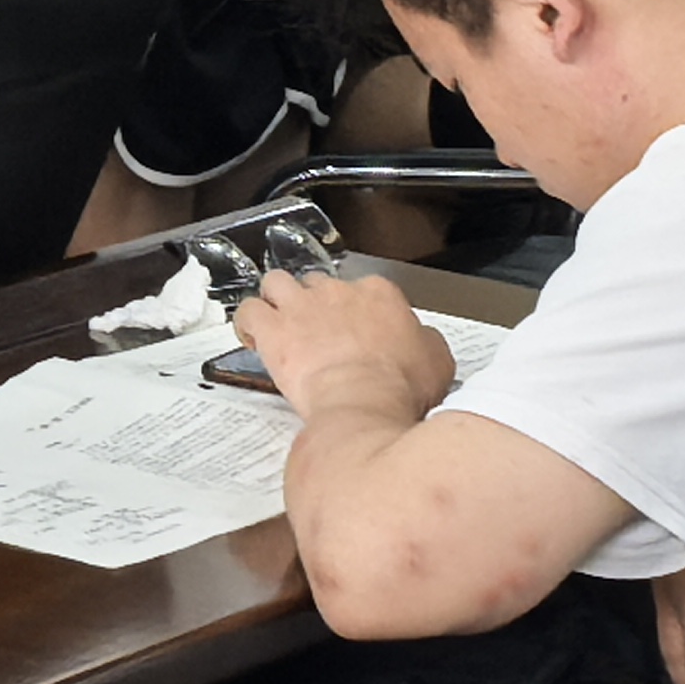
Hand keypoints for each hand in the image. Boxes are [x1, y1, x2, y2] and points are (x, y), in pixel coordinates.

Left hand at [232, 269, 454, 424]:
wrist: (364, 401)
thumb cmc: (400, 387)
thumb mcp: (437, 362)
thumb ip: (426, 341)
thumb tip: (421, 338)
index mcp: (379, 294)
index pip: (366, 289)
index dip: (359, 311)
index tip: (359, 330)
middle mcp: (336, 291)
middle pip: (319, 284)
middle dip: (317, 304)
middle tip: (319, 333)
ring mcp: (300, 305)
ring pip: (277, 283)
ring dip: (276, 300)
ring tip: (279, 321)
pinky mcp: (273, 328)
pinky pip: (248, 311)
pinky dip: (247, 322)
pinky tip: (252, 335)